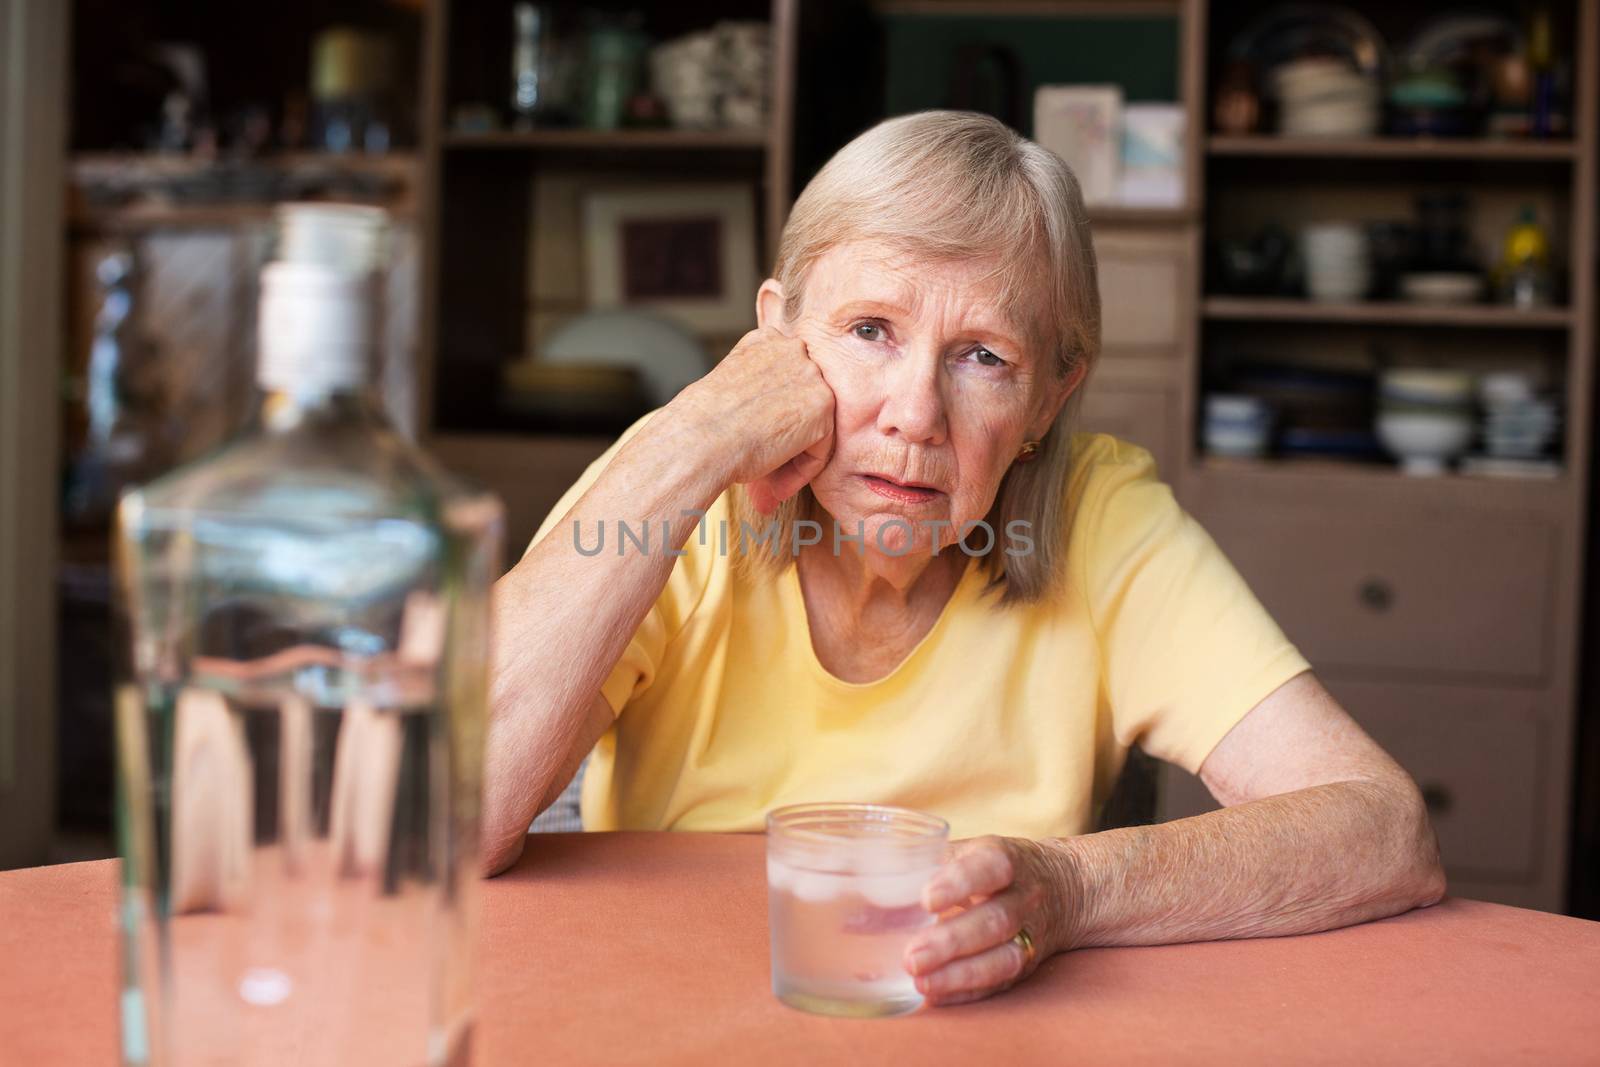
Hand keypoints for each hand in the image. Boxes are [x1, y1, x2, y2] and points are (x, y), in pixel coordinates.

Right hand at [669, 326, 833, 513]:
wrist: (699, 440)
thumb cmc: (702, 426)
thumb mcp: (730, 390)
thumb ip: (759, 392)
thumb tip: (774, 419)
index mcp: (767, 340)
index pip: (789, 381)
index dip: (775, 418)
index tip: (757, 444)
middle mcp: (792, 349)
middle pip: (805, 402)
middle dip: (789, 438)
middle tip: (766, 472)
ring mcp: (811, 374)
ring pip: (815, 426)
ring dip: (795, 458)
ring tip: (768, 484)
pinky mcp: (822, 406)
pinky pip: (821, 448)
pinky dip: (801, 472)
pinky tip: (776, 485)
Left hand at [903, 835, 1081, 1006]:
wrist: (1063, 887)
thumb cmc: (991, 868)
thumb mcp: (966, 853)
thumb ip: (921, 870)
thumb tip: (859, 906)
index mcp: (1005, 859)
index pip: (991, 867)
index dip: (960, 882)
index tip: (926, 899)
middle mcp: (1024, 897)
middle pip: (996, 920)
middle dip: (953, 941)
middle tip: (911, 957)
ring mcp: (1031, 934)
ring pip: (1005, 957)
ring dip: (960, 974)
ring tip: (920, 982)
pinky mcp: (1028, 965)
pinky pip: (1001, 982)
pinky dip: (967, 991)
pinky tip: (935, 995)